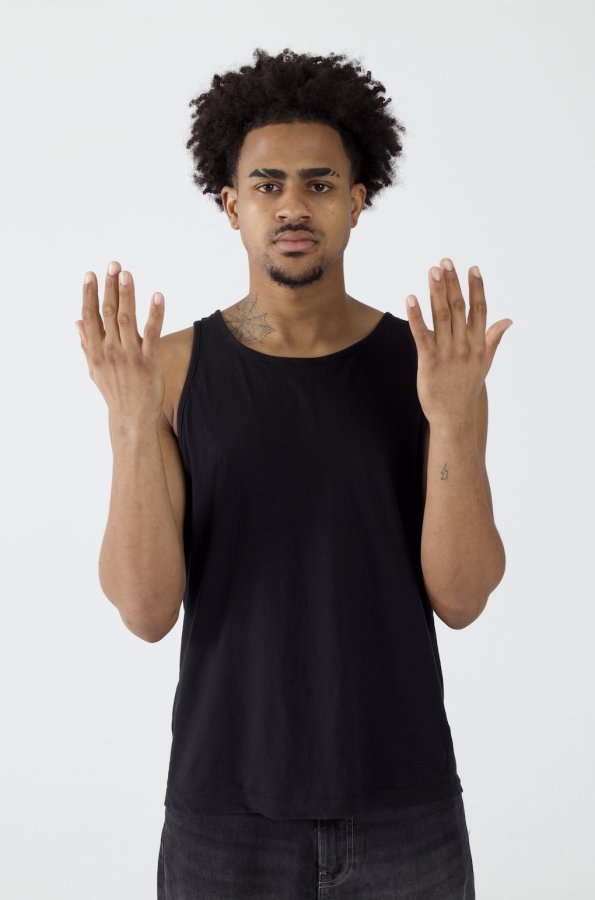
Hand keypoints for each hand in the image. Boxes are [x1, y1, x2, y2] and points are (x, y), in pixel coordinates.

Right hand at [75, 261, 165, 427]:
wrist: (131, 417)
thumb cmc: (115, 391)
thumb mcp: (94, 369)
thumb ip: (86, 344)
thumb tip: (77, 322)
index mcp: (96, 350)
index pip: (90, 316)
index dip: (89, 294)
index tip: (89, 274)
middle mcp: (110, 350)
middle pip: (108, 312)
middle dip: (109, 287)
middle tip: (113, 265)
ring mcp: (129, 355)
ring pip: (127, 318)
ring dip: (127, 294)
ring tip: (127, 274)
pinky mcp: (148, 361)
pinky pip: (153, 333)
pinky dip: (155, 314)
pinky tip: (158, 296)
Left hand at [405, 259, 511, 429]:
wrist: (454, 416)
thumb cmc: (467, 388)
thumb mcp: (484, 363)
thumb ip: (494, 338)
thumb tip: (508, 319)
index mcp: (478, 343)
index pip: (479, 309)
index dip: (477, 287)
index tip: (473, 268)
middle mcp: (464, 345)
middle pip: (459, 308)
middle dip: (452, 283)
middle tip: (445, 261)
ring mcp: (447, 353)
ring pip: (441, 316)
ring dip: (436, 292)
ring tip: (432, 271)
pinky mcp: (429, 361)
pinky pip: (421, 334)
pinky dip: (416, 315)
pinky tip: (410, 298)